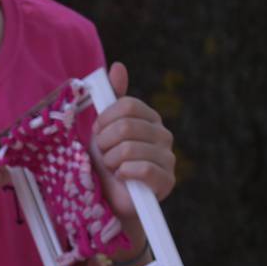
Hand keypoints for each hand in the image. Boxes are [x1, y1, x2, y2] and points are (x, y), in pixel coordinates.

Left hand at [91, 62, 176, 222]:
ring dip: (110, 162)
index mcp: (149, 118)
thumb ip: (112, 99)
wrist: (109, 199)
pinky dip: (124, 174)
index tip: (98, 134)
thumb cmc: (106, 163)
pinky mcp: (166, 180)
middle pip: (125, 126)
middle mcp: (163, 134)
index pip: (126, 106)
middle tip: (104, 156)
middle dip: (104, 144)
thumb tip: (118, 66)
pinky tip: (123, 179)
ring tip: (113, 170)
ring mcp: (168, 157)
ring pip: (128, 149)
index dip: (104, 121)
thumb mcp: (103, 129)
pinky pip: (141, 169)